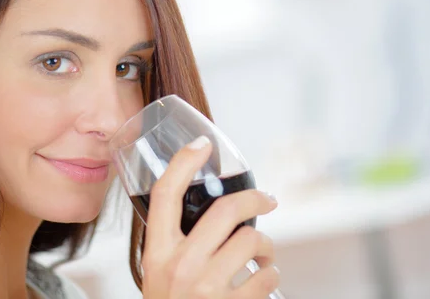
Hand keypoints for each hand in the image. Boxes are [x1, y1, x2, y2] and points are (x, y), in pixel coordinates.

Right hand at [141, 136, 279, 298]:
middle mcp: (180, 266)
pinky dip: (272, 275)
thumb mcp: (159, 273)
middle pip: (226, 209)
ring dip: (266, 245)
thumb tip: (214, 210)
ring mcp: (206, 289)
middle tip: (267, 198)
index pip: (165, 194)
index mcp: (157, 253)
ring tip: (264, 253)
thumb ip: (175, 243)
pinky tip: (264, 278)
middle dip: (255, 198)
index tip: (202, 144)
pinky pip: (267, 278)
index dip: (184, 162)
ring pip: (253, 241)